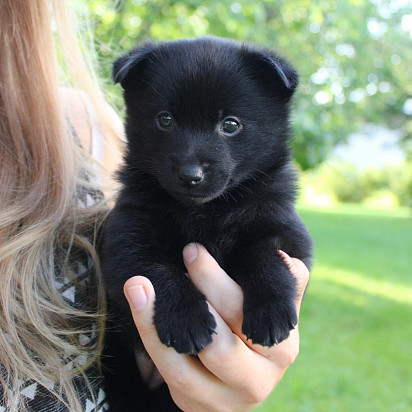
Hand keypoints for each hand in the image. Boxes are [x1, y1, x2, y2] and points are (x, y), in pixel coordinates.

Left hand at [124, 244, 308, 411]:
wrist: (237, 373)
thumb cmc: (250, 324)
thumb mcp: (272, 304)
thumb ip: (283, 283)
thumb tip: (284, 258)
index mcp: (280, 347)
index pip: (248, 316)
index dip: (216, 283)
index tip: (191, 250)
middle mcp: (257, 380)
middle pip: (219, 345)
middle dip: (191, 298)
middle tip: (168, 261)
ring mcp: (223, 400)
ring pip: (183, 366)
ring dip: (155, 323)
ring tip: (137, 284)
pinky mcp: (195, 407)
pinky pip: (167, 374)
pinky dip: (150, 339)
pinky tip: (137, 306)